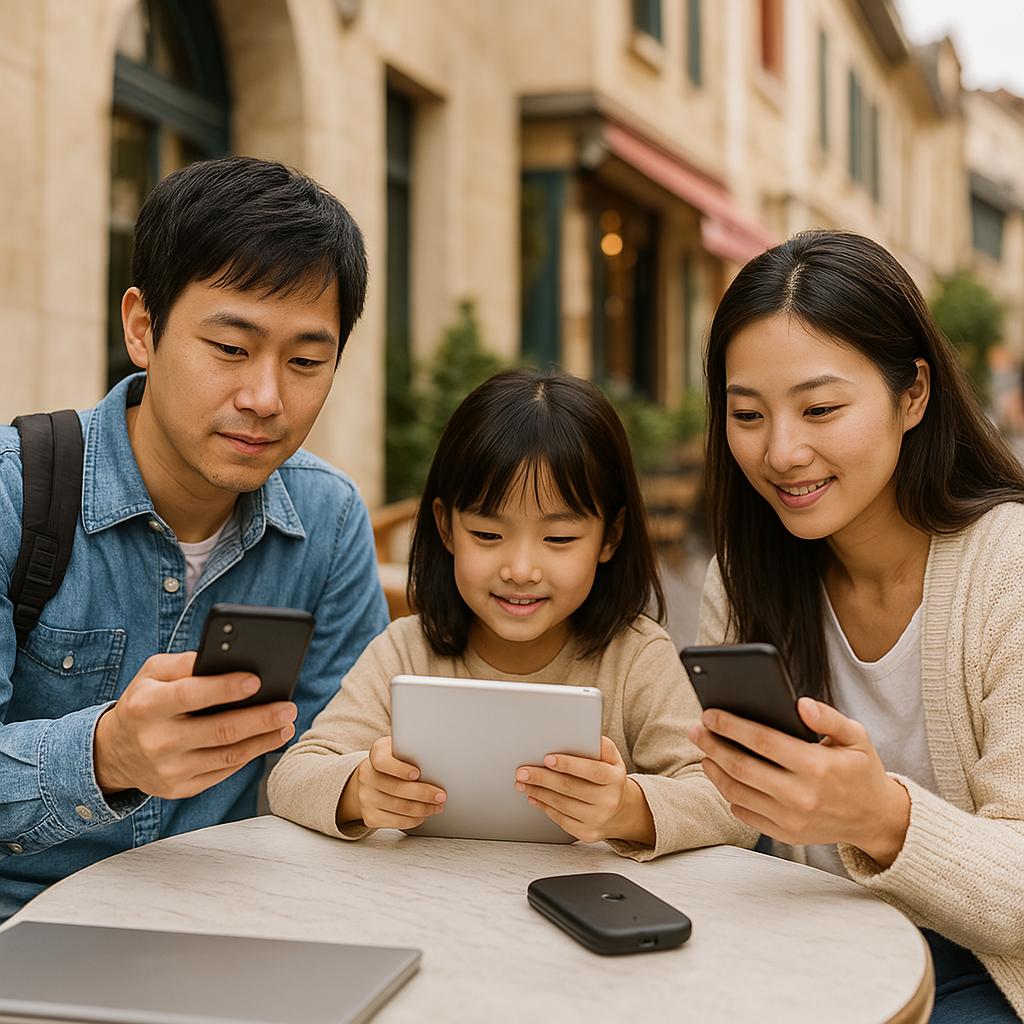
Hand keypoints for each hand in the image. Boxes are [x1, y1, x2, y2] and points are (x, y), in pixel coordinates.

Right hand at [94, 652, 297, 799]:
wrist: (114, 753)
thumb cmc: (144, 701)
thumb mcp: (152, 673)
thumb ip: (185, 662)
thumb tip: (226, 658)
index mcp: (145, 706)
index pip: (190, 695)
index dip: (224, 688)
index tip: (256, 680)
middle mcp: (156, 741)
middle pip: (218, 730)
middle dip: (259, 718)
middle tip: (288, 707)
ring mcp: (168, 770)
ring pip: (227, 755)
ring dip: (263, 740)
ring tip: (287, 724)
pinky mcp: (180, 789)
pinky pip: (223, 771)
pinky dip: (249, 755)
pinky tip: (268, 740)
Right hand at [338, 736, 446, 829]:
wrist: (373, 778)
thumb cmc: (396, 760)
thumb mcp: (402, 748)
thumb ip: (414, 750)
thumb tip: (439, 758)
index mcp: (376, 753)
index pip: (382, 761)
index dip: (399, 769)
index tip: (417, 773)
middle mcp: (366, 775)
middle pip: (396, 788)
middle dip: (423, 794)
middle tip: (441, 796)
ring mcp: (365, 797)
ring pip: (398, 807)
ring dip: (423, 809)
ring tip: (437, 806)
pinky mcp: (369, 816)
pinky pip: (395, 822)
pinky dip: (413, 820)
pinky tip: (423, 815)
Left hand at [514, 736, 654, 845]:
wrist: (621, 810)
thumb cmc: (609, 777)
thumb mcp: (611, 758)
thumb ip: (598, 745)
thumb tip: (578, 734)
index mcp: (614, 779)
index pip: (591, 771)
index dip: (568, 764)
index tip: (547, 758)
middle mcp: (608, 801)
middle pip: (570, 788)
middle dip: (542, 778)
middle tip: (522, 771)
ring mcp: (598, 819)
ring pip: (561, 804)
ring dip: (538, 792)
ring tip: (522, 782)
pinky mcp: (588, 833)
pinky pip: (561, 819)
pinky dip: (544, 806)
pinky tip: (534, 797)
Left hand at [688, 698, 910, 866]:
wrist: (876, 819)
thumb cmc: (861, 771)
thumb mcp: (857, 737)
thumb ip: (828, 717)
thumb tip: (800, 704)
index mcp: (818, 767)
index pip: (763, 741)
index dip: (731, 725)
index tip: (710, 713)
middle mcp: (802, 796)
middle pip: (742, 767)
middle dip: (713, 745)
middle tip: (696, 729)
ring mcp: (792, 820)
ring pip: (737, 792)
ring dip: (714, 770)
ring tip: (705, 750)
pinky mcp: (786, 835)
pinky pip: (745, 814)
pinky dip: (729, 794)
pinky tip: (723, 776)